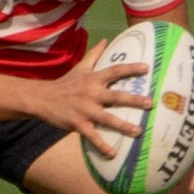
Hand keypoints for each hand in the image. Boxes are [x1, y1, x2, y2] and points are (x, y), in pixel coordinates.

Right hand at [44, 40, 151, 158]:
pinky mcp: (77, 124)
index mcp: (93, 79)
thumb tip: (106, 39)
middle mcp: (91, 93)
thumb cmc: (66, 83)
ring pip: (107, 118)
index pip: (115, 71)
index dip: (131, 69)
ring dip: (124, 126)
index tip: (147, 69)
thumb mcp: (80, 68)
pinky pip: (92, 136)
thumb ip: (94, 54)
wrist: (42, 98)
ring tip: (139, 131)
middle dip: (134, 100)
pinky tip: (113, 154)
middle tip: (151, 103)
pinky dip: (102, 146)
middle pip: (116, 96)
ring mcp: (85, 110)